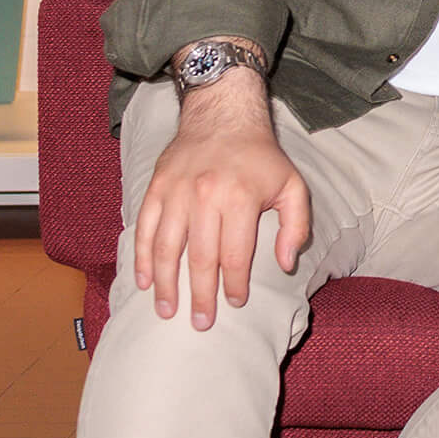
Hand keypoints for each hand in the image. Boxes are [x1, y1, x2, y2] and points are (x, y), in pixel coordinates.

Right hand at [133, 73, 310, 331]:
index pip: (235, 254)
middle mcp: (205, 195)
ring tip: (167, 311)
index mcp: (240, 197)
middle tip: (201, 323)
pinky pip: (145, 228)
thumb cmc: (260, 157)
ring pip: (168, 248)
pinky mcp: (156, 187)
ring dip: (166, 284)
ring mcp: (176, 192)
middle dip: (201, 295)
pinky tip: (144, 281)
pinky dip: (142, 257)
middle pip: (201, 258)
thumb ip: (295, 225)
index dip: (235, 284)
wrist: (222, 114)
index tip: (236, 303)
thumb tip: (285, 263)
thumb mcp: (292, 184)